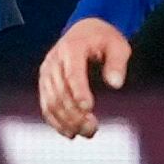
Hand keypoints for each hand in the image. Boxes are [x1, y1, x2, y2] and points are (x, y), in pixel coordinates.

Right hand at [37, 17, 131, 137]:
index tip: (89, 108)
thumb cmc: (104, 39)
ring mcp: (47, 72)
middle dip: (75, 113)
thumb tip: (116, 84)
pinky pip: (46, 105)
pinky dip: (56, 121)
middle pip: (60, 91)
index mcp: (72, 48)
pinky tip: (70, 133)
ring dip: (66, 121)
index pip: (73, 73)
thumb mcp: (118, 45)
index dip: (79, 92)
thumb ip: (118, 63)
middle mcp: (54, 60)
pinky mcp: (45, 83)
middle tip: (93, 129)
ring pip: (51, 101)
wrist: (85, 30)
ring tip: (86, 133)